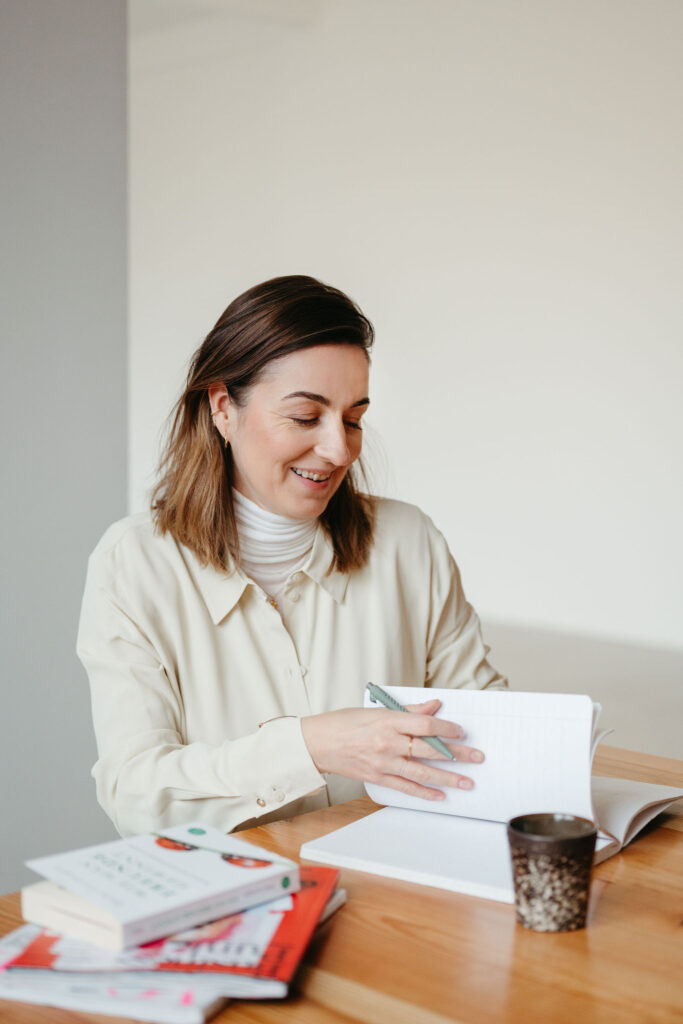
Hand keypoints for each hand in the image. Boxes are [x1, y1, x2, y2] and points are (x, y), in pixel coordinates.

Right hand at [300, 699, 483, 801]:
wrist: (318, 742)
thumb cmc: (344, 722)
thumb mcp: (377, 709)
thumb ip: (408, 711)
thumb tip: (434, 707)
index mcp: (388, 720)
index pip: (426, 725)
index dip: (447, 729)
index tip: (461, 732)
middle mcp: (388, 742)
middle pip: (430, 750)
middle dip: (457, 755)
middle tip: (477, 758)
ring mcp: (383, 762)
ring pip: (422, 772)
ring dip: (447, 778)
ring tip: (467, 782)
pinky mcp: (377, 777)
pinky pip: (405, 787)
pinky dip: (424, 793)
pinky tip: (440, 796)